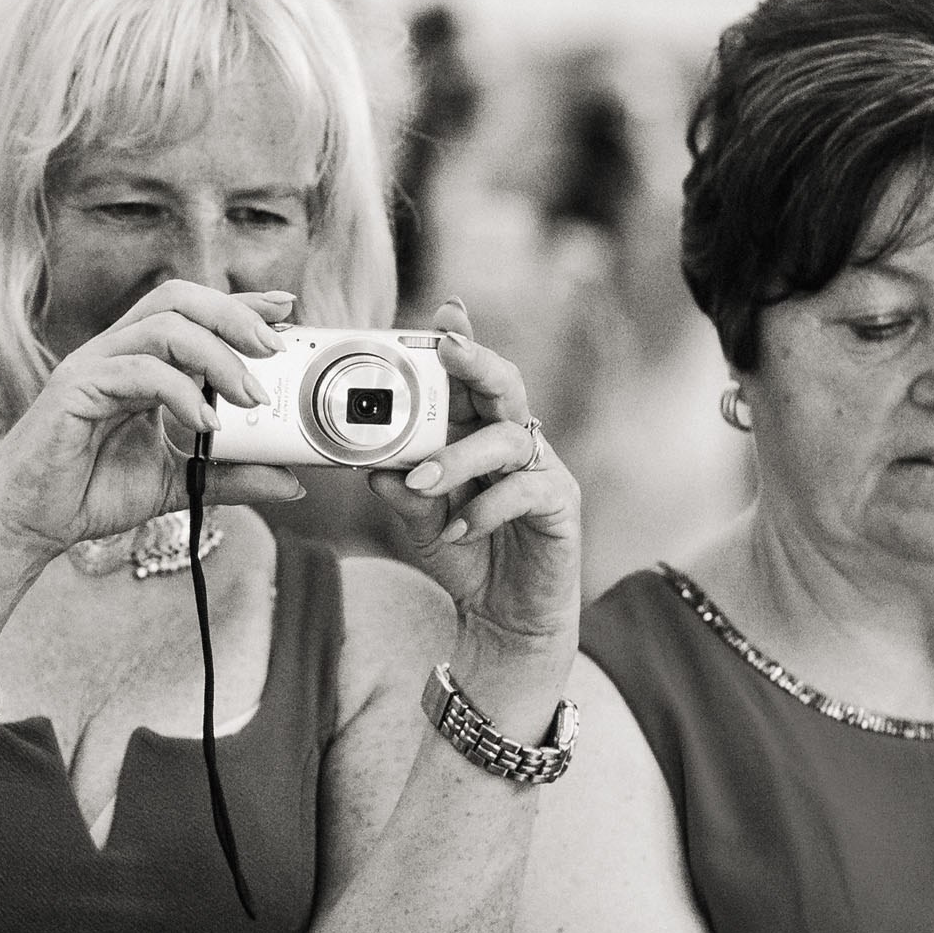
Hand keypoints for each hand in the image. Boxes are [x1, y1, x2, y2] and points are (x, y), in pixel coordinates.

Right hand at [0, 282, 308, 563]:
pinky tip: (205, 422)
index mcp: (139, 362)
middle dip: (233, 314)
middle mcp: (115, 352)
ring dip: (218, 357)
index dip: (239, 304)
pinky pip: (137, 371)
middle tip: (275, 349)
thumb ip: (230, 476)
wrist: (29, 524)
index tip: (285, 309)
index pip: (192, 313)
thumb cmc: (90, 493)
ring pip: (163, 327)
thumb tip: (291, 482)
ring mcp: (93, 366)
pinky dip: (180, 392)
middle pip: (178, 299)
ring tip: (251, 398)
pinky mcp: (75, 390)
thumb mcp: (179, 483)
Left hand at [367, 300, 580, 657]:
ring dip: (460, 456)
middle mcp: (515, 442)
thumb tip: (373, 468)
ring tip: (422, 481)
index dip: (462, 342)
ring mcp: (542, 471)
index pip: (470, 381)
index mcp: (479, 434)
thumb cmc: (469, 557)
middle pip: (505, 385)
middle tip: (447, 347)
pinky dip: (485, 508)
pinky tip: (458, 528)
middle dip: (477, 361)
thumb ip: (404, 494)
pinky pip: (525, 491)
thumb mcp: (423, 525)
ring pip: (508, 439)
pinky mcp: (560, 506)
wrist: (506, 620)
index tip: (444, 312)